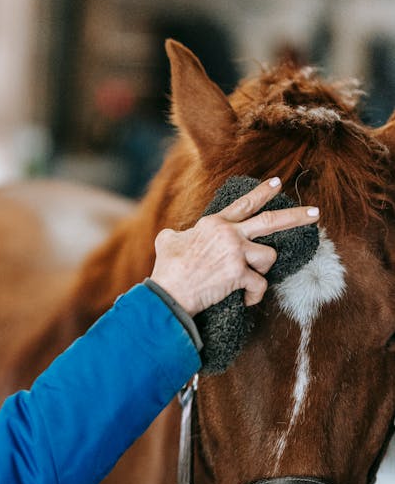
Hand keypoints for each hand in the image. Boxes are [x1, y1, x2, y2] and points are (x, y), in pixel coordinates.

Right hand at [150, 177, 319, 315]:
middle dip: (296, 216)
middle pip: (270, 221)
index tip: (278, 183)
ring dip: (261, 270)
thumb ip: (178, 233)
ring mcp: (236, 254)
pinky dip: (253, 295)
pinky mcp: (239, 275)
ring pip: (268, 256)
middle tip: (316, 213)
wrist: (169, 294)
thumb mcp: (167, 241)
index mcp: (215, 224)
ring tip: (247, 279)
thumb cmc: (167, 269)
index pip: (244, 204)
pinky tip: (244, 300)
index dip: (262, 193)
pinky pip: (259, 285)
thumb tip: (175, 235)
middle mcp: (229, 234)